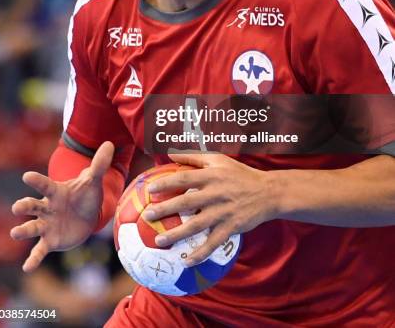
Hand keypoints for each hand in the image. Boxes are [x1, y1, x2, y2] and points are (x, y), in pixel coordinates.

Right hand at [10, 141, 113, 272]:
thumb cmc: (86, 196)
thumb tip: (109, 143)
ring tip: (15, 233)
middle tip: (18, 207)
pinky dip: (33, 259)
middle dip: (24, 206)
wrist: (88, 216)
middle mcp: (46, 208)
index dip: (36, 180)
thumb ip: (99, 165)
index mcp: (55, 192)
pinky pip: (39, 250)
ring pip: (31, 227)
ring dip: (22, 230)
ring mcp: (46, 225)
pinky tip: (27, 268)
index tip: (26, 176)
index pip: (44, 185)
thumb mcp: (93, 181)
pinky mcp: (50, 241)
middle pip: (32, 205)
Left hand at [142, 153, 277, 265]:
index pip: (184, 178)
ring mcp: (223, 212)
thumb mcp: (219, 160)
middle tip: (147, 216)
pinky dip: (199, 253)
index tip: (150, 189)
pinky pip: (213, 243)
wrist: (267, 192)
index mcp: (211, 176)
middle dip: (165, 209)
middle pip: (186, 201)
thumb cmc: (239, 174)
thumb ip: (194, 157)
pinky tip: (186, 261)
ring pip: (196, 225)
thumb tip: (170, 153)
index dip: (166, 183)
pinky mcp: (231, 227)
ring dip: (177, 234)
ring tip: (159, 241)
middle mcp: (216, 193)